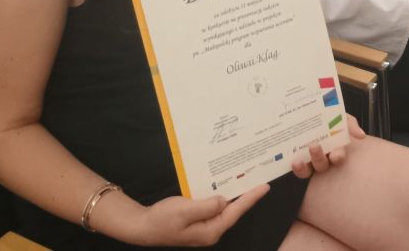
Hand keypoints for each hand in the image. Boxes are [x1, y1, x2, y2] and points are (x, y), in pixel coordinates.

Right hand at [135, 185, 268, 246]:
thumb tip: (224, 200)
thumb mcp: (184, 210)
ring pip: (225, 207)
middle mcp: (211, 230)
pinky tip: (224, 184)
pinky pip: (215, 206)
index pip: (236, 211)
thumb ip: (207, 206)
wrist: (143, 226)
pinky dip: (221, 195)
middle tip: (260, 178)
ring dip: (234, 193)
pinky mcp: (198, 220)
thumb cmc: (161, 220)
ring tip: (247, 179)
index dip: (250, 198)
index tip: (264, 186)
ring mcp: (205, 226)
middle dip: (246, 195)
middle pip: (234, 210)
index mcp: (211, 230)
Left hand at [292, 115, 364, 178]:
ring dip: (304, 168)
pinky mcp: (296, 160)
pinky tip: (293, 161)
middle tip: (314, 145)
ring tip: (299, 160)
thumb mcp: (339, 115)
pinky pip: (297, 169)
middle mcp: (322, 156)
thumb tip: (360, 135)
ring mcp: (308, 160)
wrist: (304, 107)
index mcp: (334, 147)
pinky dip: (296, 168)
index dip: (337, 157)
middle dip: (318, 158)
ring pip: (308, 171)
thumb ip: (349, 122)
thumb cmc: (325, 114)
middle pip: (322, 164)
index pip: (338, 156)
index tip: (335, 156)